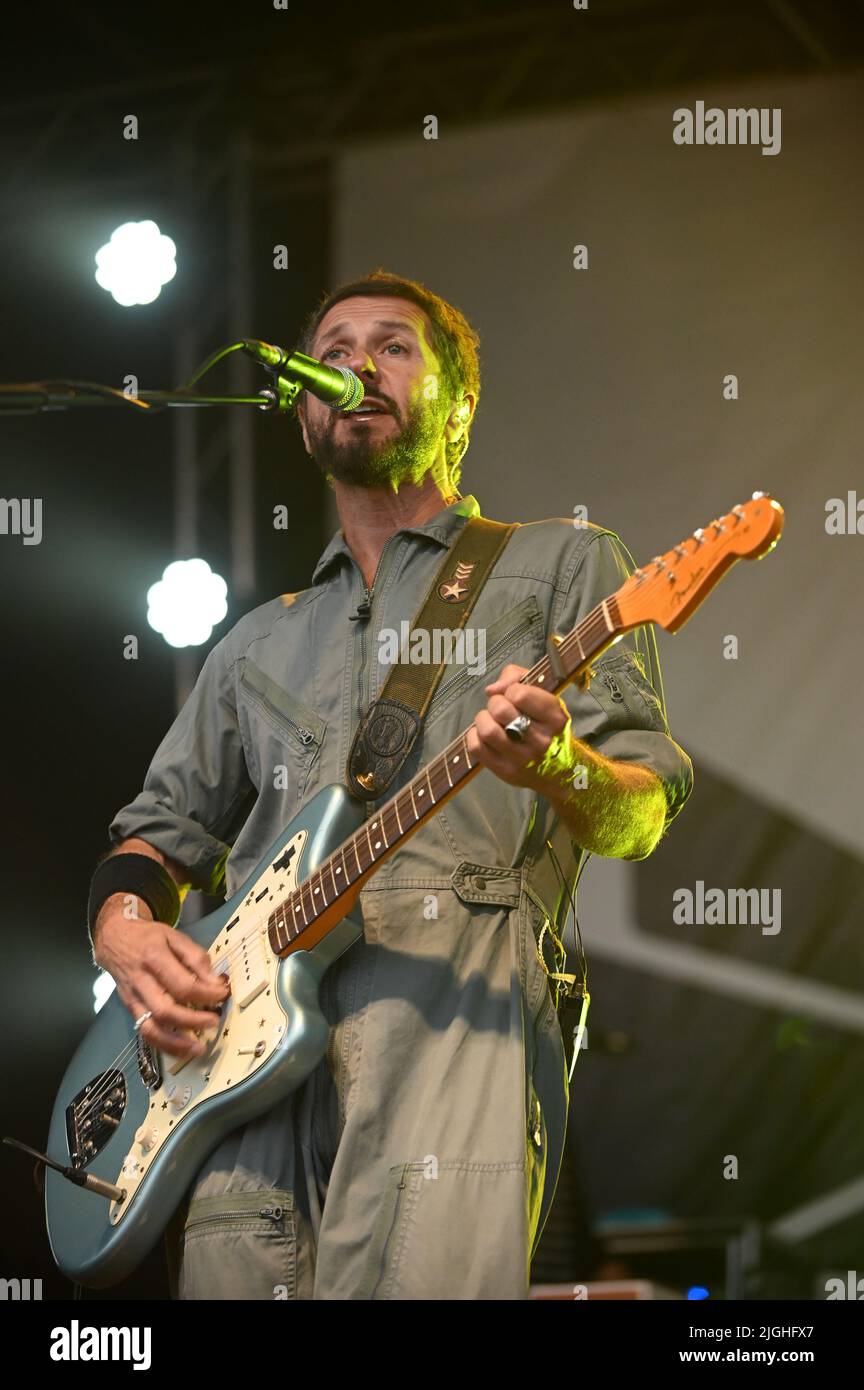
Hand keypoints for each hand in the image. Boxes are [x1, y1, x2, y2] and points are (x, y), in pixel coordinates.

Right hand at [94, 911, 229, 1058]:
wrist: (114, 938)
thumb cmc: (148, 937)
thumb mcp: (175, 936)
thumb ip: (196, 957)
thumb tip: (215, 981)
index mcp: (154, 958)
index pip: (182, 984)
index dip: (206, 994)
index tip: (223, 994)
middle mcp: (141, 981)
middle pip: (165, 1010)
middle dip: (193, 1021)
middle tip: (214, 1021)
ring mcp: (133, 998)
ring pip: (150, 1028)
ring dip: (176, 1043)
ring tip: (198, 1048)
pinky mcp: (129, 1009)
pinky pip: (144, 1032)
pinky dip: (163, 1045)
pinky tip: (181, 1049)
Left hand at [467, 662, 573, 791]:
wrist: (559, 769)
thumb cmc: (546, 725)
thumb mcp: (544, 694)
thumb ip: (517, 677)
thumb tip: (491, 690)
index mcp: (555, 719)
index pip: (519, 694)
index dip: (510, 690)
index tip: (515, 697)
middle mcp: (542, 741)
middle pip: (500, 710)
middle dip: (495, 703)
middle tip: (500, 709)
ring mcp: (523, 759)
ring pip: (487, 730)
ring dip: (483, 720)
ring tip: (491, 721)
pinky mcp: (506, 771)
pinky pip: (476, 747)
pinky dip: (474, 736)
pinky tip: (485, 736)